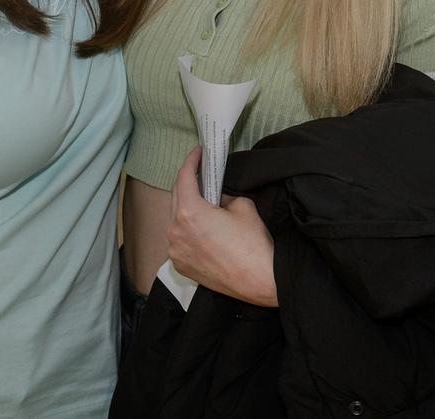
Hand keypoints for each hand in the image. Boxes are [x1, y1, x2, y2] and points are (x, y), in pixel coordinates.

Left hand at [168, 147, 277, 306]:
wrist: (260, 281)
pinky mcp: (180, 265)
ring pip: (175, 219)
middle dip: (188, 182)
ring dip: (185, 206)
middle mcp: (175, 230)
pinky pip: (178, 239)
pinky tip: (201, 227)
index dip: (191, 161)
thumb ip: (222, 194)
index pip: (184, 177)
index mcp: (189, 212)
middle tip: (202, 173)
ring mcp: (175, 250)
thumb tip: (215, 195)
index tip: (198, 152)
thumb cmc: (252, 242)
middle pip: (176, 196)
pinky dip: (186, 229)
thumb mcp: (241, 205)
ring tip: (202, 201)